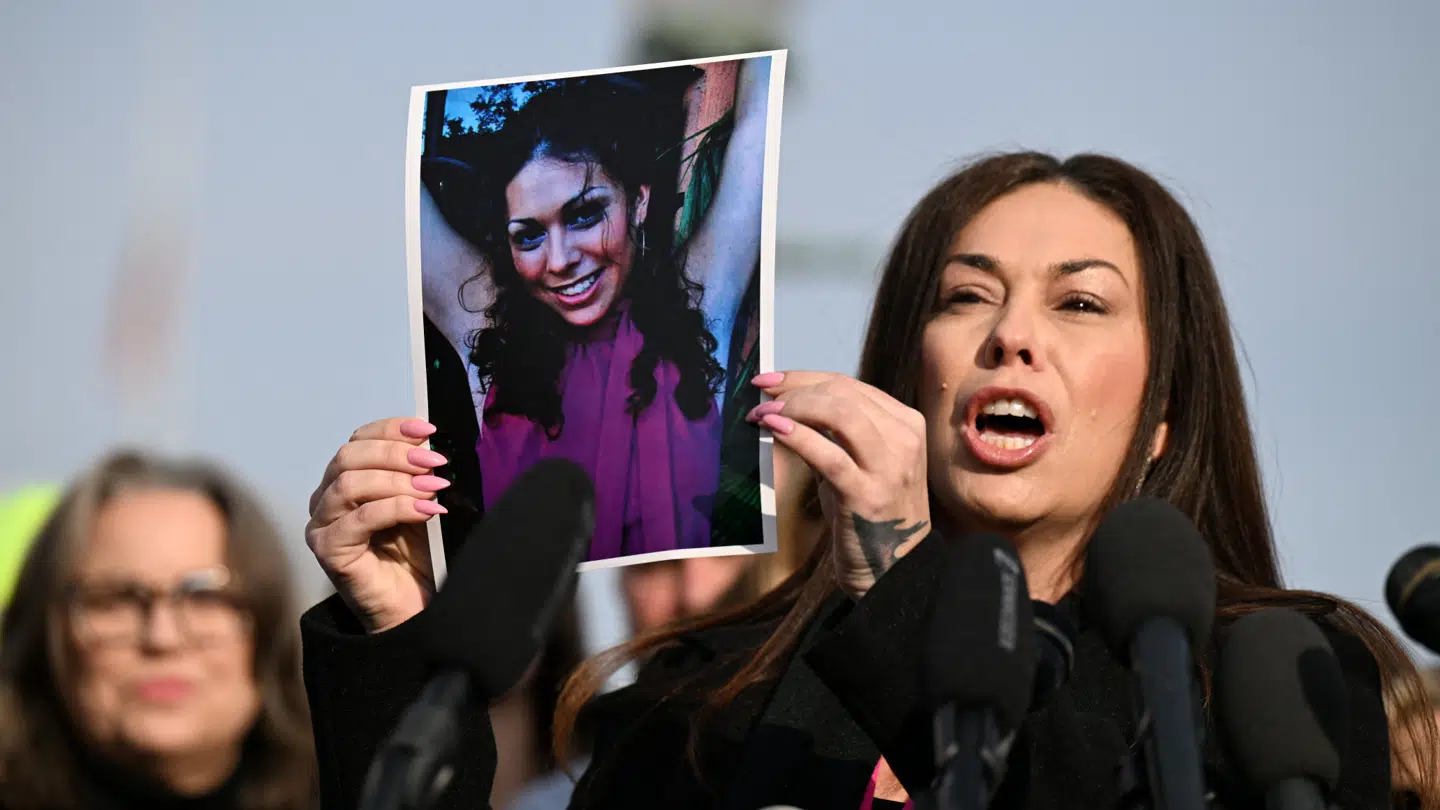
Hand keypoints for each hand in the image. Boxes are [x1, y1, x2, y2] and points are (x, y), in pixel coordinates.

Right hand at [305, 417, 451, 632]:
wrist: (409, 606)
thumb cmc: (410, 556)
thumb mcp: (416, 502)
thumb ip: (414, 473)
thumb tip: (428, 445)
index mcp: (343, 480)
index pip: (358, 441)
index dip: (391, 429)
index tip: (427, 430)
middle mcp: (324, 499)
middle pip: (348, 457)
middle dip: (396, 454)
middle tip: (434, 462)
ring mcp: (321, 525)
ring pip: (350, 484)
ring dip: (397, 481)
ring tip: (432, 489)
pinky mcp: (327, 550)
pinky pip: (359, 519)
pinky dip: (397, 508)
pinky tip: (427, 511)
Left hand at [747, 371, 929, 598]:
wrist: (891, 569)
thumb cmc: (867, 512)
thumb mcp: (858, 462)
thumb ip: (832, 431)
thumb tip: (783, 401)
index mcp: (905, 423)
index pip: (848, 384)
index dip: (802, 376)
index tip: (767, 379)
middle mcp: (904, 439)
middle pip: (842, 393)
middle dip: (793, 389)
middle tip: (759, 399)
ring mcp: (890, 467)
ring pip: (839, 414)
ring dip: (793, 408)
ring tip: (762, 415)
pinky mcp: (867, 495)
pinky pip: (829, 455)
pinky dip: (798, 437)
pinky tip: (773, 430)